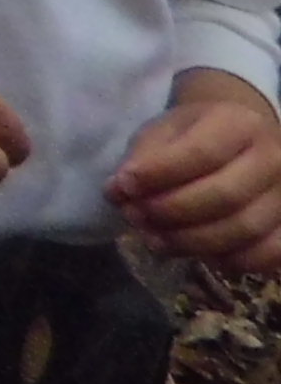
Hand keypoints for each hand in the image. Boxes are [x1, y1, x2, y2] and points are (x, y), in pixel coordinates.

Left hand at [113, 69, 280, 269]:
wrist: (240, 140)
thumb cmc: (195, 135)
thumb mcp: (164, 131)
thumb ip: (142, 158)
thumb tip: (118, 193)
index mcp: (239, 123)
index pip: (201, 152)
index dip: (159, 174)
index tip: (123, 186)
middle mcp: (274, 158)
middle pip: (225, 196)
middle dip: (172, 212)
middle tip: (135, 217)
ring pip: (244, 229)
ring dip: (192, 241)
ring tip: (154, 240)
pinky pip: (268, 254)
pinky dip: (230, 261)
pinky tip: (198, 255)